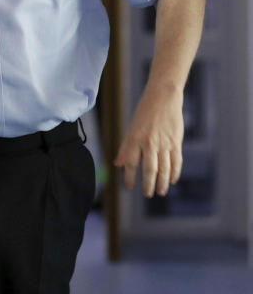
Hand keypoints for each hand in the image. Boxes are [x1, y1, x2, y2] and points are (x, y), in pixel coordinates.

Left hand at [114, 82, 184, 196]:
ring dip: (162, 182)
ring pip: (164, 168)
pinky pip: (176, 161)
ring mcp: (164, 143)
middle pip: (149, 169)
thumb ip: (126, 148)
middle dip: (148, 185)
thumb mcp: (131, 128)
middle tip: (147, 194)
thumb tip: (117, 164)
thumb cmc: (144, 114)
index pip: (131, 164)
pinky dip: (174, 172)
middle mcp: (149, 143)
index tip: (129, 187)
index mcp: (135, 139)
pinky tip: (172, 180)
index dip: (129, 177)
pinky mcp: (176, 142)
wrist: (163, 98)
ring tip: (160, 192)